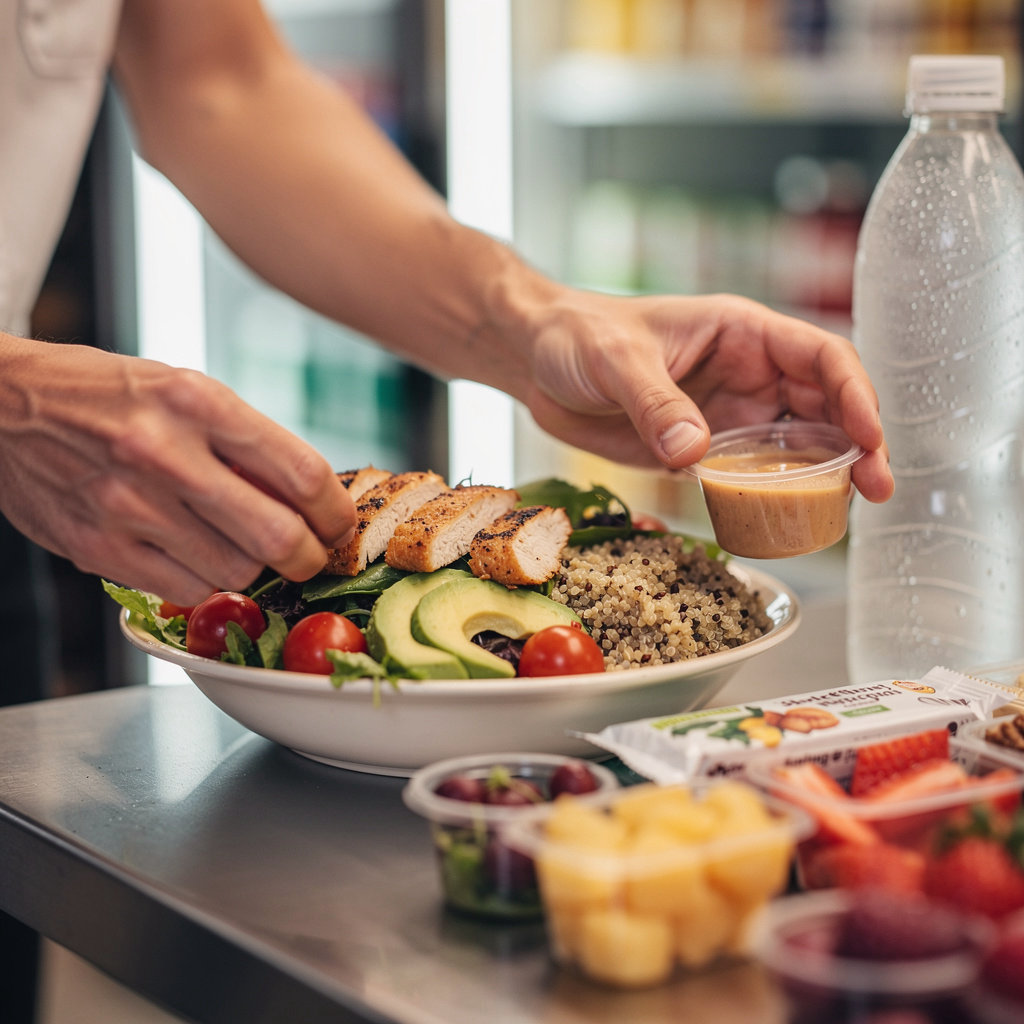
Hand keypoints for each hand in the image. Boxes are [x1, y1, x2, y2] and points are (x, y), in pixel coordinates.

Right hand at [0, 338, 355, 603]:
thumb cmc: (105, 393)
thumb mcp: (183, 390)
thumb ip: (245, 442)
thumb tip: (312, 497)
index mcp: (196, 401)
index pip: (302, 473)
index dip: (335, 511)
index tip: (339, 523)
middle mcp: (163, 452)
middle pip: (277, 537)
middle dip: (310, 557)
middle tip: (310, 554)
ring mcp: (126, 506)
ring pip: (235, 573)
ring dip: (253, 569)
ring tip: (240, 545)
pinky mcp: (96, 548)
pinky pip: (184, 589)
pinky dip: (205, 581)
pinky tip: (196, 554)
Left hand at [520, 290, 893, 502]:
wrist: (536, 360)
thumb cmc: (576, 335)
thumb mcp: (614, 359)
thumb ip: (654, 402)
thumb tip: (694, 451)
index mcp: (740, 333)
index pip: (819, 356)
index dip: (853, 394)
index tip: (869, 436)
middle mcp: (746, 374)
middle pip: (823, 407)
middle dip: (857, 445)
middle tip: (875, 491)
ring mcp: (726, 415)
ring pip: (794, 447)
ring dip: (822, 477)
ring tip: (843, 515)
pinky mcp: (701, 451)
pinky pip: (749, 477)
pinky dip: (771, 498)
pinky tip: (784, 522)